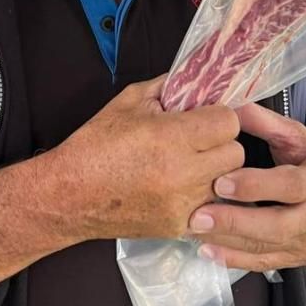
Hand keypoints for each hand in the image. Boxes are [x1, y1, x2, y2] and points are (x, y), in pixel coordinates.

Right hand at [51, 76, 244, 241]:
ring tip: (189, 166)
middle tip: (199, 141)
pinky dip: (203, 197)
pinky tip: (182, 189)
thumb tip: (196, 79)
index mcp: (171, 136)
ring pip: (228, 183)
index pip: (229, 122)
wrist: (69, 196)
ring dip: (215, 172)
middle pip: (235, 153)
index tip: (205, 117)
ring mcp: (184, 203)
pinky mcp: (180, 226)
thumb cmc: (95, 145)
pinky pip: (212, 208)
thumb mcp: (129, 102)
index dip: (219, 116)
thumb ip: (167, 87)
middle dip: (221, 143)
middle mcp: (183, 172)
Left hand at [186, 103, 305, 271]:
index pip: (290, 186)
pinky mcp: (297, 259)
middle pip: (278, 226)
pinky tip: (208, 250)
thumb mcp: (298, 135)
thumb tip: (231, 111)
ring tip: (195, 230)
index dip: (256, 186)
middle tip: (199, 216)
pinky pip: (264, 264)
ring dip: (228, 242)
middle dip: (236, 222)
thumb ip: (266, 123)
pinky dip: (234, 260)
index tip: (221, 182)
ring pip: (267, 248)